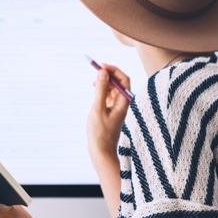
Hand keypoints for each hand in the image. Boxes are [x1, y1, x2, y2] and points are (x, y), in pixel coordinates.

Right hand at [87, 64, 129, 215]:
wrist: (101, 152)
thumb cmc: (100, 133)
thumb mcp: (98, 108)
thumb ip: (101, 89)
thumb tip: (103, 72)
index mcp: (124, 102)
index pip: (123, 79)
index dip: (113, 70)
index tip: (101, 66)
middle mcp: (124, 103)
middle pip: (119, 82)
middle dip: (108, 74)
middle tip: (95, 69)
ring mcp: (118, 107)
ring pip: (113, 88)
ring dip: (104, 82)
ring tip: (92, 83)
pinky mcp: (112, 111)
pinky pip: (109, 95)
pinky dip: (102, 90)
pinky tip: (94, 90)